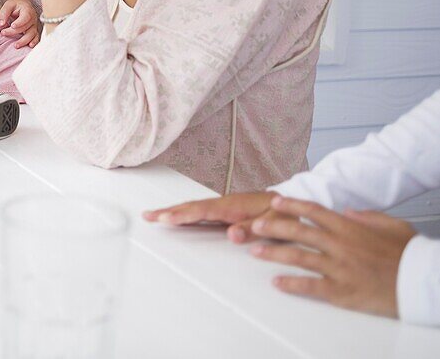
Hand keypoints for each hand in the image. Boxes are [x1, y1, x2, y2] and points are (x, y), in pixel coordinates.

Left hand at [0, 0, 39, 48]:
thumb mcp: (8, 5)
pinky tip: (30, 46)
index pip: (25, 17)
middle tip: (3, 33)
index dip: (19, 22)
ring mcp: (34, 26)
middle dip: (14, 32)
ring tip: (16, 45)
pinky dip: (34, 42)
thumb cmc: (15, 5)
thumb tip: (1, 24)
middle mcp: (33, 19)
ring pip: (32, 34)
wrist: (22, 5)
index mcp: (27, 11)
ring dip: (24, 41)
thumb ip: (4, 13)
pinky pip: (36, 37)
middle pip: (26, 27)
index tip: (12, 26)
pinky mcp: (34, 31)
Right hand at [143, 191, 293, 242]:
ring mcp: (222, 206)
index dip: (183, 215)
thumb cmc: (284, 214)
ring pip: (192, 208)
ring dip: (172, 211)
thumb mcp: (275, 224)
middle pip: (191, 207)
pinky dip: (184, 213)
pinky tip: (176, 218)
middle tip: (148, 216)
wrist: (291, 204)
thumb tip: (231, 235)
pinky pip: (199, 211)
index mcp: (232, 206)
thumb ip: (253, 229)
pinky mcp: (223, 210)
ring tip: (153, 216)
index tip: (166, 219)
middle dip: (168, 211)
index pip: (202, 211)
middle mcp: (224, 204)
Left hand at [249, 196, 415, 317]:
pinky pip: (309, 285)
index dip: (291, 204)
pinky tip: (276, 282)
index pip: (313, 210)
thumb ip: (366, 216)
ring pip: (297, 256)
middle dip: (272, 227)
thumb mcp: (391, 225)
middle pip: (297, 231)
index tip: (274, 201)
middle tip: (253, 225)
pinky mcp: (340, 290)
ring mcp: (337, 267)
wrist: (420, 282)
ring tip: (254, 250)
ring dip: (273, 253)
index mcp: (349, 227)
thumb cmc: (408, 255)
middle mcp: (339, 244)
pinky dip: (290, 283)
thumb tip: (346, 212)